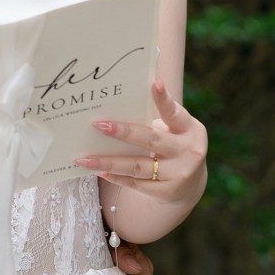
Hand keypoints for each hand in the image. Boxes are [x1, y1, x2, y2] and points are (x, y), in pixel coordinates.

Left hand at [76, 79, 207, 207]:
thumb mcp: (173, 131)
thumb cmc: (172, 146)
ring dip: (109, 161)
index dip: (164, 99)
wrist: (189, 184)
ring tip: (84, 158)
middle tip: (98, 125)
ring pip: (138, 166)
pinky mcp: (168, 192)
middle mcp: (189, 151)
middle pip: (151, 140)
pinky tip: (99, 171)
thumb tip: (112, 109)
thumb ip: (152, 121)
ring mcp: (180, 173)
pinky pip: (136, 183)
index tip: (154, 83)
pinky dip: (116, 177)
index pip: (174, 112)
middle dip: (123, 132)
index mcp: (190, 129)